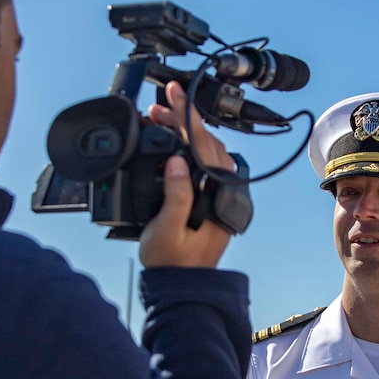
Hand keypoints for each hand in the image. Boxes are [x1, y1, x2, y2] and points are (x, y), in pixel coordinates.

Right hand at [137, 82, 236, 267]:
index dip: (185, 114)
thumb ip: (175, 196)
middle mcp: (224, 190)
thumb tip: (177, 161)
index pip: (201, 144)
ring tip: (159, 122)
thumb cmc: (173, 262)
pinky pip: (203, 163)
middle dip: (180, 119)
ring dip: (184, 133)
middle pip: (204, 141)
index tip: (172, 92)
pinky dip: (188, 148)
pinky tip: (172, 145)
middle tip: (155, 108)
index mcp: (215, 193)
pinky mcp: (213, 198)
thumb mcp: (166, 230)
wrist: (184, 285)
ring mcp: (220, 193)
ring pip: (205, 150)